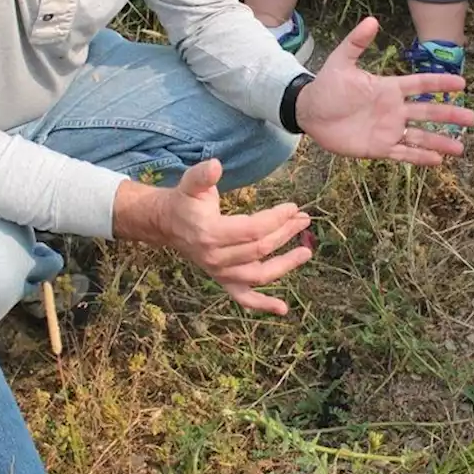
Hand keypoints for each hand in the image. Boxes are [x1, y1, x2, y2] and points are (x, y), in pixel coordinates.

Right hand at [120, 161, 311, 314]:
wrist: (167, 223)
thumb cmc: (185, 201)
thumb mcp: (192, 183)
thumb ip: (203, 174)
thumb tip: (216, 165)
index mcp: (210, 233)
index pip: (253, 229)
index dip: (277, 218)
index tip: (293, 207)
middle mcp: (216, 258)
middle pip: (260, 249)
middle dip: (286, 233)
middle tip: (304, 219)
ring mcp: (220, 272)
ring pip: (259, 275)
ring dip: (285, 265)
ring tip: (306, 251)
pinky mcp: (223, 280)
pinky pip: (244, 298)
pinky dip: (262, 305)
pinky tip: (283, 309)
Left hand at [296, 17, 473, 163]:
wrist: (310, 113)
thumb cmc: (327, 86)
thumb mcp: (341, 62)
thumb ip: (356, 43)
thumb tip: (372, 20)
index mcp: (389, 88)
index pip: (420, 85)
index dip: (439, 84)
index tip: (461, 83)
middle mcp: (394, 110)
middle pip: (427, 112)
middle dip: (449, 115)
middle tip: (472, 118)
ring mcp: (388, 130)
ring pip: (419, 136)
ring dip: (439, 141)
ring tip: (460, 148)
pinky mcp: (379, 148)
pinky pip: (403, 153)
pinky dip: (419, 158)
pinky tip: (437, 160)